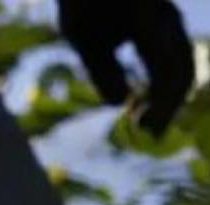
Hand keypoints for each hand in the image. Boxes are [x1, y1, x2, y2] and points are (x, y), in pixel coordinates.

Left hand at [58, 0, 194, 135]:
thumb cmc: (81, 3)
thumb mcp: (79, 34)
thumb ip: (101, 67)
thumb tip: (119, 102)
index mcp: (145, 16)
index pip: (165, 62)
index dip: (161, 100)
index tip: (146, 129)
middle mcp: (165, 17)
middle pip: (180, 66)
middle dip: (169, 104)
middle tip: (148, 133)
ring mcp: (169, 22)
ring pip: (184, 64)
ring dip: (170, 100)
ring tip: (145, 126)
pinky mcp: (167, 29)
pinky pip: (176, 61)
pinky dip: (166, 88)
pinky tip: (146, 109)